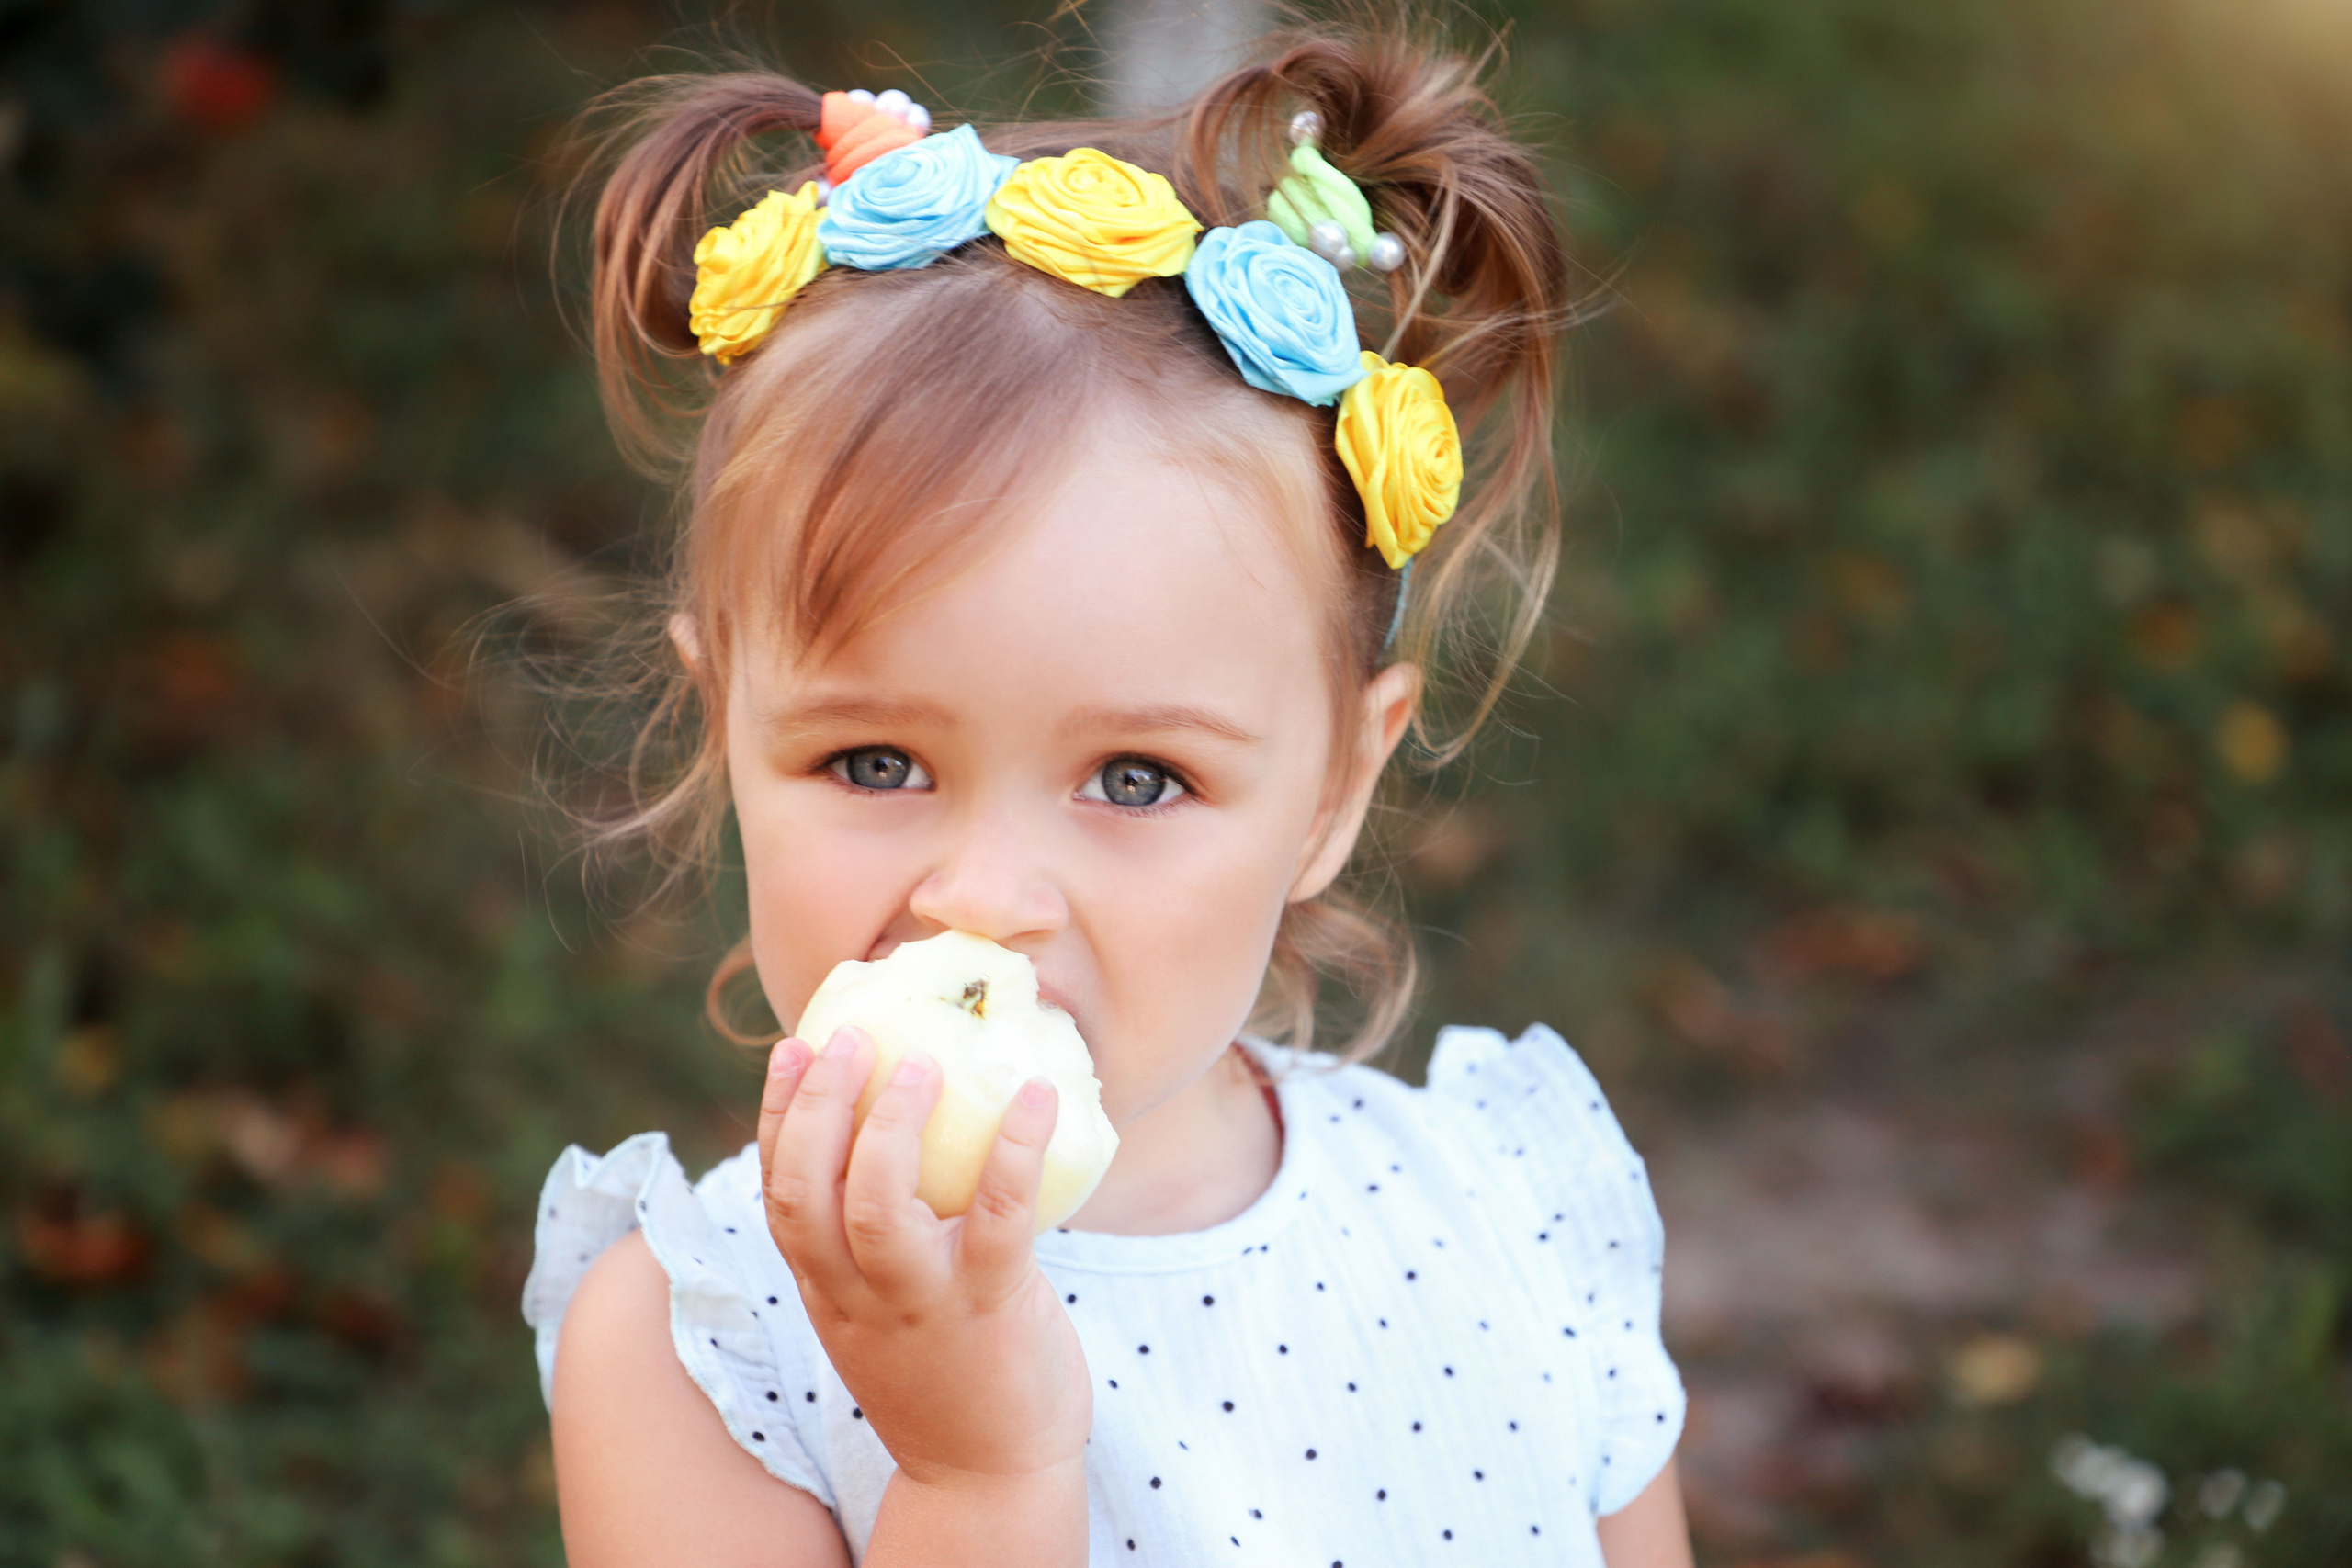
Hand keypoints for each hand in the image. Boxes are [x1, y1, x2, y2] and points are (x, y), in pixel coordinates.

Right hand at [756, 1027, 1093, 1494]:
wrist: (988, 1476)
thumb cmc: (946, 1369)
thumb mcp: (880, 1308)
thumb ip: (872, 1239)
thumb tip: (898, 1129)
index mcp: (826, 1287)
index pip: (779, 1192)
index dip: (777, 1115)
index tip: (793, 1049)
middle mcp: (857, 1294)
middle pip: (806, 1192)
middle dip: (817, 1105)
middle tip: (852, 1036)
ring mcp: (921, 1303)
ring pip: (878, 1208)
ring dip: (891, 1125)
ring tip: (922, 1062)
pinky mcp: (992, 1308)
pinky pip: (999, 1219)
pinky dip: (1015, 1150)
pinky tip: (1036, 1097)